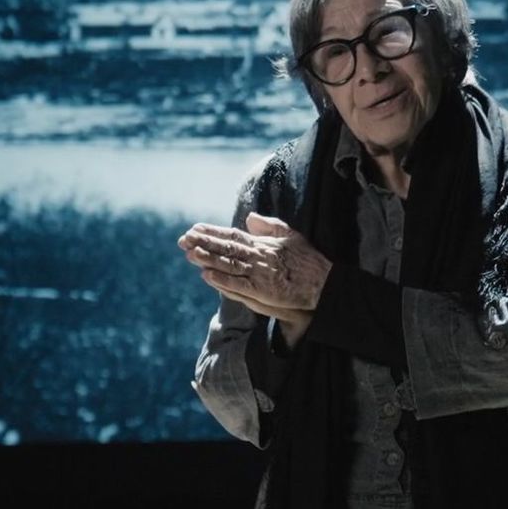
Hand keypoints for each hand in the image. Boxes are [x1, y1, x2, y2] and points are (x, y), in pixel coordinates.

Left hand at [178, 211, 330, 317]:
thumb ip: (269, 226)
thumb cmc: (309, 261)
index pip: (232, 235)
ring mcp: (260, 273)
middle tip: (183, 240)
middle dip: (203, 243)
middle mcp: (259, 256)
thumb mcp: (290, 235)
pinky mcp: (264, 290)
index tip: (194, 229)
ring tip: (189, 253)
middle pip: (226, 247)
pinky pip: (238, 284)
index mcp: (263, 243)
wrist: (324, 283)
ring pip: (229, 264)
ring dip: (208, 259)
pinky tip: (206, 275)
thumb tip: (249, 217)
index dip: (212, 232)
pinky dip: (222, 280)